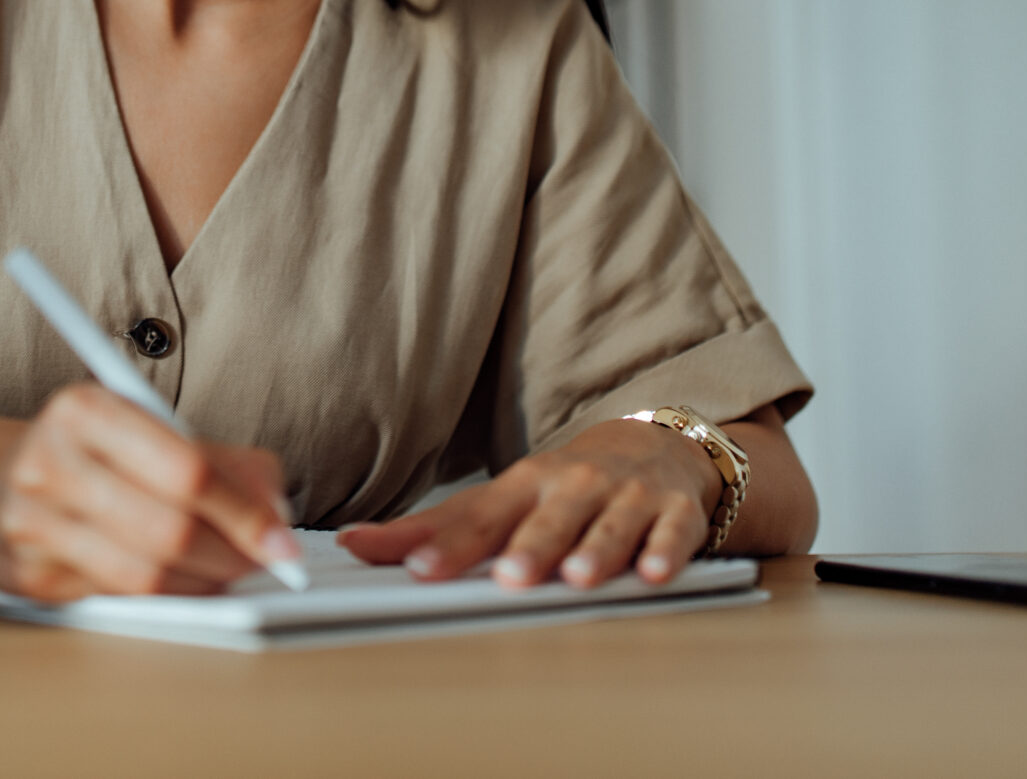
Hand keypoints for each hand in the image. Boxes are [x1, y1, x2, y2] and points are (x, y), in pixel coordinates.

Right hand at [0, 383, 302, 601]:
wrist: (0, 479)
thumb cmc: (93, 453)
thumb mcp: (152, 430)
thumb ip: (222, 462)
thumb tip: (276, 512)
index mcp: (85, 409)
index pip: (185, 469)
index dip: (244, 512)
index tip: (281, 540)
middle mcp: (48, 461)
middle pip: (166, 529)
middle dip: (231, 555)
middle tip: (264, 563)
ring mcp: (29, 522)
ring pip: (142, 574)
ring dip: (202, 581)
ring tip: (227, 571)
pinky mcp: (25, 573)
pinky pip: (115, 597)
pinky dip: (165, 595)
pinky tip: (182, 580)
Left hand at [339, 418, 719, 588]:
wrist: (653, 449)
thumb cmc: (562, 488)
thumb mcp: (501, 501)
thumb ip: (434, 530)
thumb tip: (352, 544)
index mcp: (525, 486)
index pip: (482, 518)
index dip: (450, 545)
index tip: (420, 569)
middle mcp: (574, 487)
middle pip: (549, 519)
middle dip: (529, 546)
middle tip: (510, 576)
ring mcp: (626, 497)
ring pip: (609, 525)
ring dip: (595, 549)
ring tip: (577, 576)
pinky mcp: (673, 512)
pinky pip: (672, 532)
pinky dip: (664, 551)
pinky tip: (653, 573)